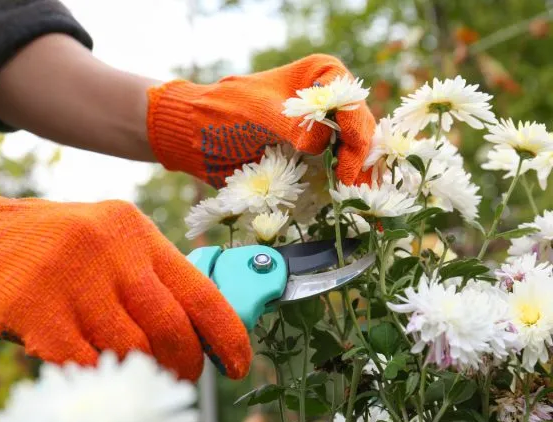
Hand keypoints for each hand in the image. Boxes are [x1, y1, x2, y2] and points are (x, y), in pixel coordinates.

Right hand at [0, 172, 250, 380]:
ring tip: (138, 374)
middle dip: (185, 363)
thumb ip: (147, 275)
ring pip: (131, 351)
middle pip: (170, 327)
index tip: (238, 361)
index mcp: (133, 229)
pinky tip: (95, 367)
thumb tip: (196, 327)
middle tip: (183, 375)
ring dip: (142, 374)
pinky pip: (86, 364)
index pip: (198, 288)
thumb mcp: (107, 241)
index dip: (226, 332)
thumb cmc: (52, 246)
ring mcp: (70, 277)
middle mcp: (108, 248)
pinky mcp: (35, 311)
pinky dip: (98, 374)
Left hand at [147, 54, 375, 186]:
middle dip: (363, 159)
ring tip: (364, 204)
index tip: (347, 161)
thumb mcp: (257, 112)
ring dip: (361, 178)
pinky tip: (351, 204)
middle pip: (361, 129)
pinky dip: (345, 187)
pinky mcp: (317, 158)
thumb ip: (290, 123)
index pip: (350, 99)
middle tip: (358, 190)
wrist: (200, 139)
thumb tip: (322, 141)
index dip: (355, 129)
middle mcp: (329, 102)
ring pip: (356, 153)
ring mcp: (326, 132)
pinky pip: (339, 171)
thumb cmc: (224, 113)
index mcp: (320, 76)